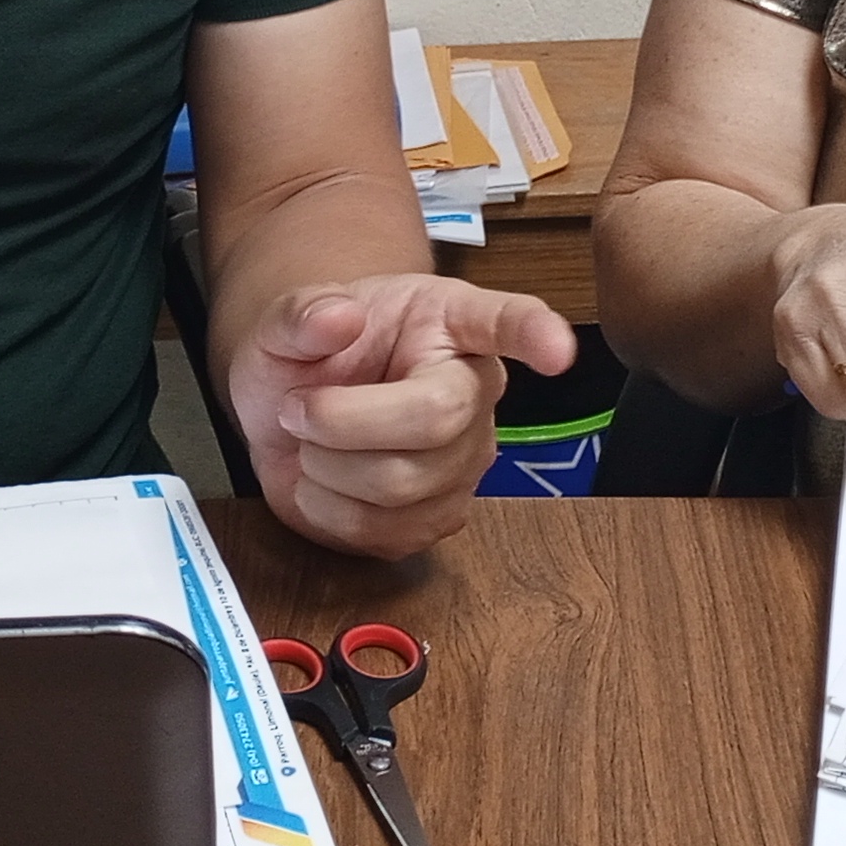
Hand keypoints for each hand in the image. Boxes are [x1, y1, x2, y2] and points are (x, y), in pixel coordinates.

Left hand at [225, 275, 576, 559]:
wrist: (289, 411)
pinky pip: (387, 532)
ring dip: (328, 468)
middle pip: (435, 421)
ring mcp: (466, 460)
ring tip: (311, 442)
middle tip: (297, 408)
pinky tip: (324, 481)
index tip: (557, 350)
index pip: (509, 321)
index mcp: (452, 321)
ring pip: (403, 485)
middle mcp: (475, 390)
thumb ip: (302, 313)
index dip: (535, 335)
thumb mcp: (288, 320)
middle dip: (343, 422)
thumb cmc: (307, 356)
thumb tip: (339, 316)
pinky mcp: (441, 516)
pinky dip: (331, 511)